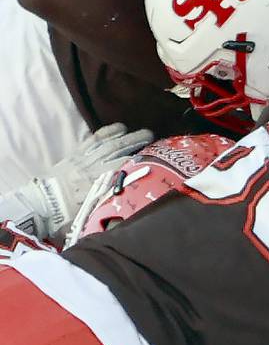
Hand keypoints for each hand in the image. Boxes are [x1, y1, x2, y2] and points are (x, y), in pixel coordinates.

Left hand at [20, 123, 152, 241]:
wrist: (37, 207)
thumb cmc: (62, 216)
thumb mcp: (88, 216)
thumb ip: (108, 208)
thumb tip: (129, 212)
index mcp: (96, 185)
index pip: (122, 168)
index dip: (139, 161)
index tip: (155, 158)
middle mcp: (92, 169)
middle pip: (118, 151)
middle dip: (137, 143)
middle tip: (154, 138)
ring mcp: (83, 160)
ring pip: (108, 144)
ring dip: (127, 136)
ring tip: (143, 132)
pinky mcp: (75, 155)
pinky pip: (93, 140)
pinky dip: (107, 132)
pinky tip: (119, 128)